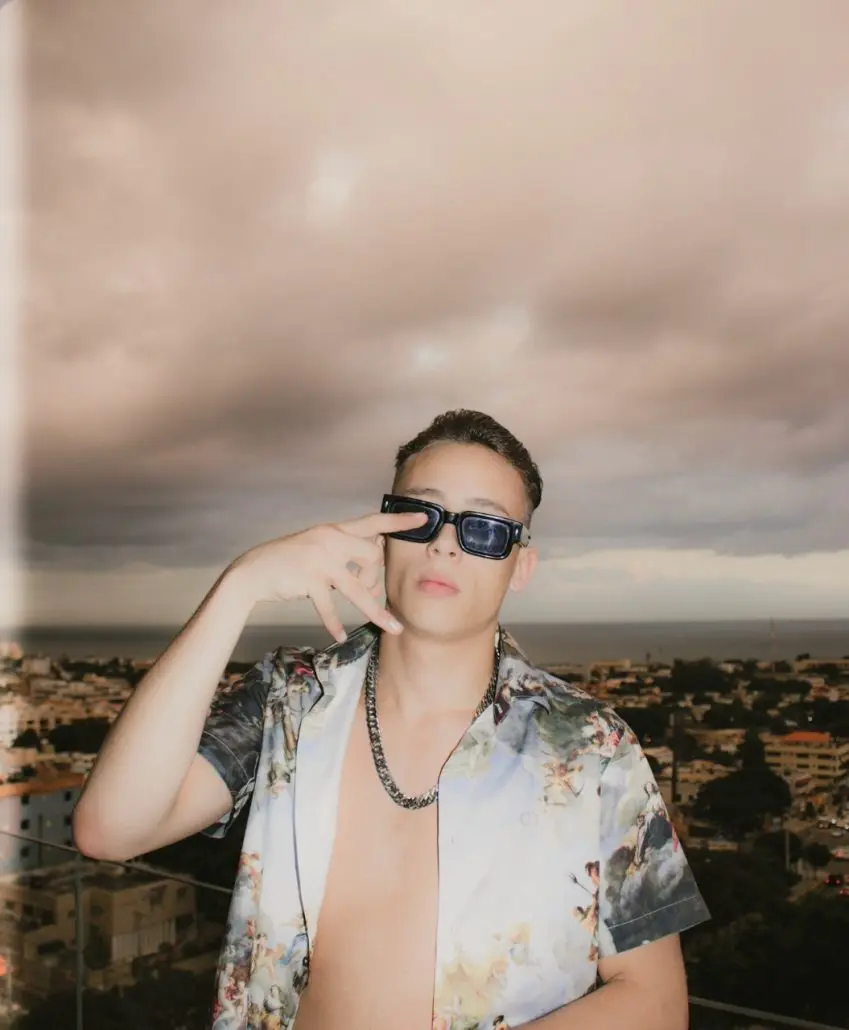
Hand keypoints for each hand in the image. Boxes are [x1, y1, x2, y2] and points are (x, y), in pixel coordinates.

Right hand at [228, 510, 427, 641]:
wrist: (254, 570)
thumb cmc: (290, 561)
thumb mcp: (319, 547)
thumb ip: (344, 550)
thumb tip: (373, 565)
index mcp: (335, 529)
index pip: (373, 521)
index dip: (399, 521)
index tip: (425, 518)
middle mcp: (330, 539)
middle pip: (373, 557)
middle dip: (376, 579)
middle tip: (366, 590)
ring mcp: (320, 558)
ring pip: (358, 587)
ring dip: (376, 611)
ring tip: (392, 627)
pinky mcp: (309, 579)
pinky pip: (331, 606)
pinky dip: (335, 623)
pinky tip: (339, 634)